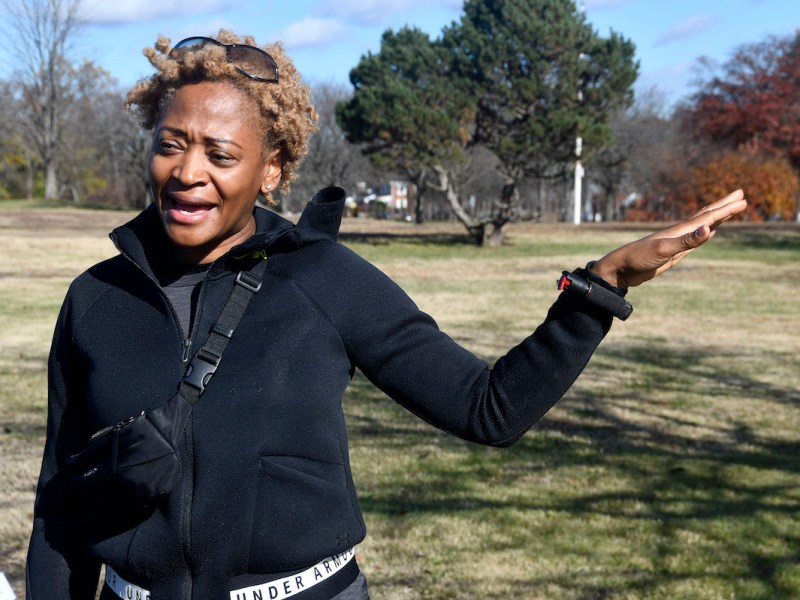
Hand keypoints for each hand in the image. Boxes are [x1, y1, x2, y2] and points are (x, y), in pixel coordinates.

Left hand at [590, 190, 747, 288]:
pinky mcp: (673, 252)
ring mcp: (677, 242)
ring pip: (702, 226)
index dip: (726, 209)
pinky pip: (694, 240)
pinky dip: (705, 233)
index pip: (708, 216)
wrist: (620, 270)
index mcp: (680, 231)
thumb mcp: (663, 250)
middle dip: (724, 206)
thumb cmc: (638, 258)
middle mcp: (680, 233)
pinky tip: (709, 231)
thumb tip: (709, 229)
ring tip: (729, 209)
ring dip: (717, 217)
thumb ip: (686, 242)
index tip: (743, 199)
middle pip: (706, 216)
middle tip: (741, 195)